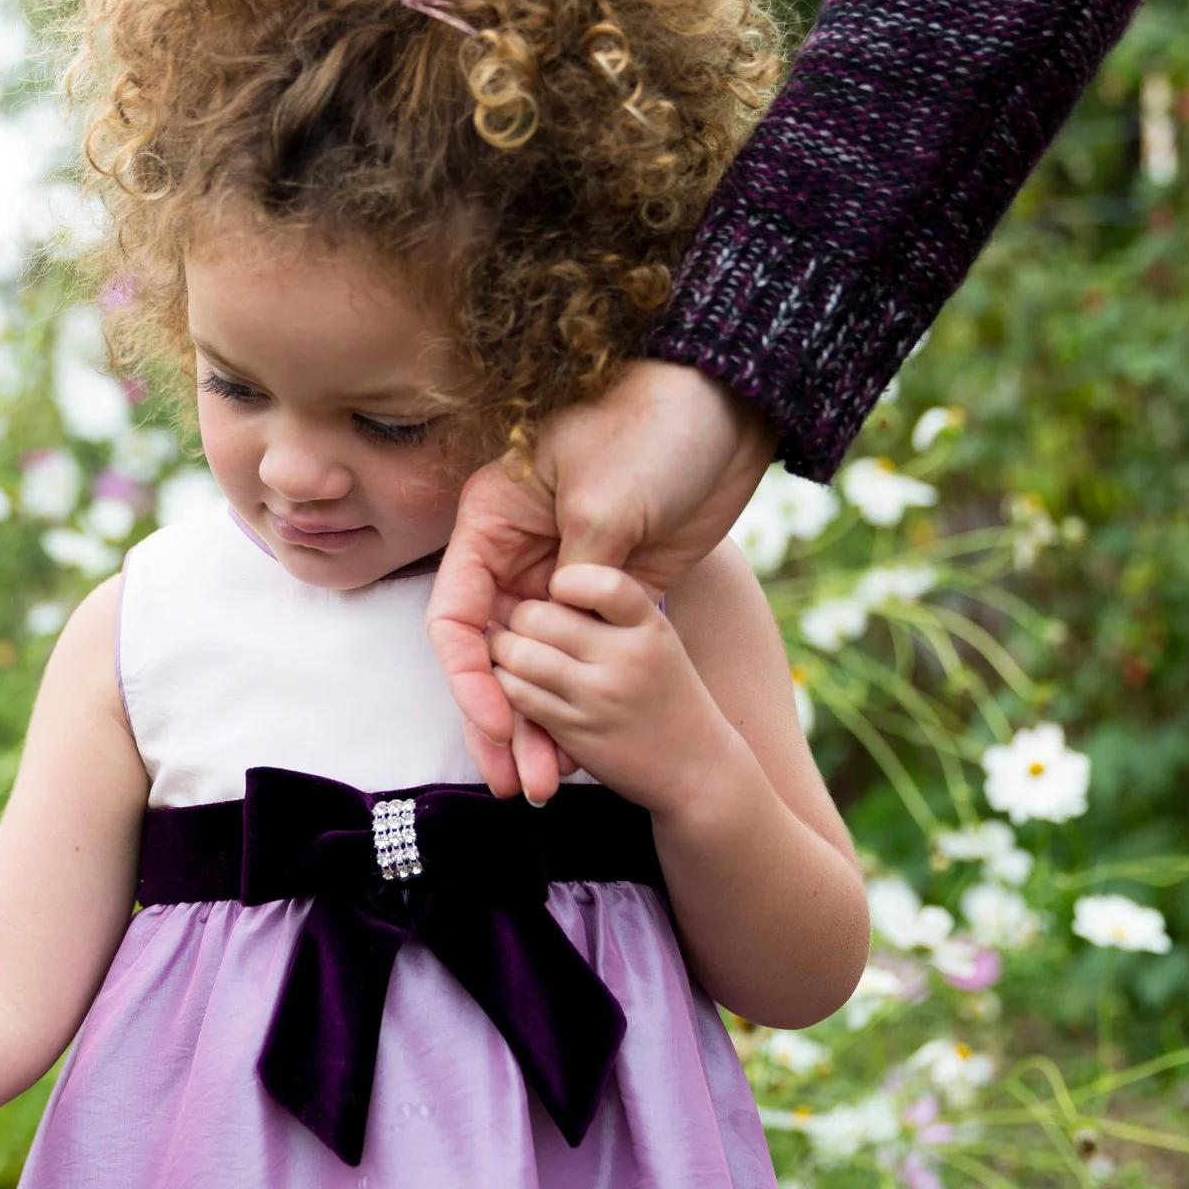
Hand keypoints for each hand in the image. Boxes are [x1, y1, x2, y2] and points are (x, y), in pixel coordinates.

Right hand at [426, 360, 775, 800]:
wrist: (731, 404)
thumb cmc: (653, 425)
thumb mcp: (607, 499)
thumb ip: (579, 576)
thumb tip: (557, 638)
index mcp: (494, 521)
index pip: (457, 613)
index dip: (469, 677)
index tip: (495, 725)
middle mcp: (519, 554)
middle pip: (492, 654)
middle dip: (500, 720)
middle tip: (511, 781)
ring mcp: (568, 577)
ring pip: (537, 668)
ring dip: (539, 726)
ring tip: (543, 785)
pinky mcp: (617, 594)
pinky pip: (586, 661)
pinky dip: (580, 709)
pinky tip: (583, 754)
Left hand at [485, 564, 740, 812]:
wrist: (697, 769)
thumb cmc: (667, 695)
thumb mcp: (657, 641)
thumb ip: (611, 612)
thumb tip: (547, 578)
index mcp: (649, 626)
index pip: (601, 582)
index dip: (566, 579)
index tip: (558, 589)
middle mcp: (626, 657)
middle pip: (540, 615)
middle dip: (520, 617)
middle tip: (521, 625)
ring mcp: (598, 697)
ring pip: (519, 654)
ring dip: (503, 651)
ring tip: (510, 652)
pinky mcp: (575, 731)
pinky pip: (517, 695)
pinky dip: (504, 684)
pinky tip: (514, 682)